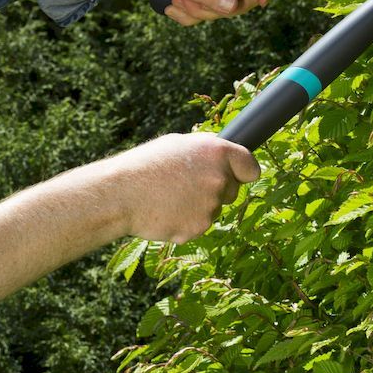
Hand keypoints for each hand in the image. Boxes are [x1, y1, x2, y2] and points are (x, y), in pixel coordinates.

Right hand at [112, 133, 260, 243]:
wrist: (122, 194)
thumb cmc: (145, 164)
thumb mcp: (177, 144)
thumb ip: (206, 151)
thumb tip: (221, 156)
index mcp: (217, 153)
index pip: (251, 167)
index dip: (243, 171)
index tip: (239, 175)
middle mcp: (219, 179)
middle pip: (232, 191)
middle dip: (216, 189)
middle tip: (186, 185)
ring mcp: (211, 207)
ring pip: (213, 209)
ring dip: (198, 206)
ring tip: (169, 197)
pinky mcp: (200, 228)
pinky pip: (198, 225)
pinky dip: (185, 221)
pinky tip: (165, 211)